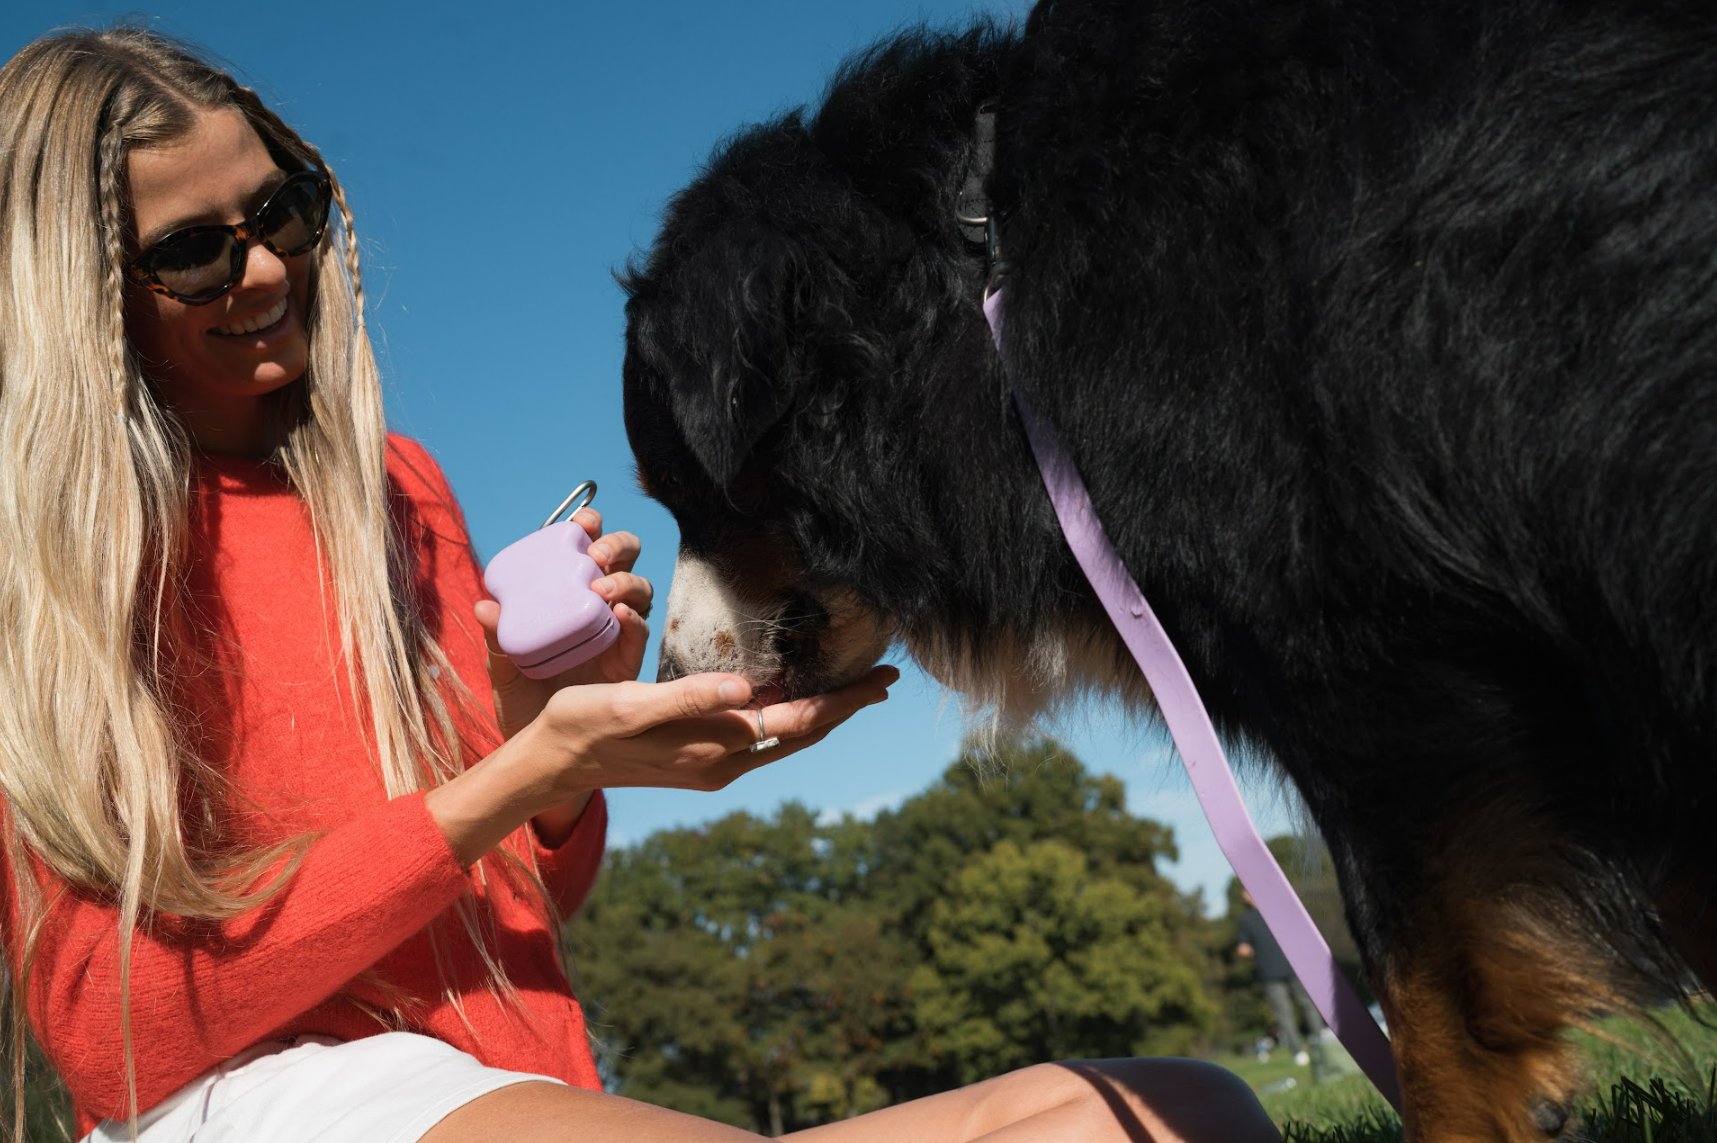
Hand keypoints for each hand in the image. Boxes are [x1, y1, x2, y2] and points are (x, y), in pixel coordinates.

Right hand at [426, 665, 899, 865]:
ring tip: (852, 688)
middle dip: (845, 705)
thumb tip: (748, 691)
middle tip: (883, 678)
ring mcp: (713, 764)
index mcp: (716, 748)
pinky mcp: (700, 758)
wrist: (551, 764)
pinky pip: (761, 736)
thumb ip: (690, 698)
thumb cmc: (585, 725)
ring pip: (784, 736)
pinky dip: (788, 714)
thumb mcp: (632, 706)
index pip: (797, 721)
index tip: (881, 680)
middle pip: (801, 731)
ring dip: (821, 711)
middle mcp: (724, 762)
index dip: (843, 701)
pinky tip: (791, 697)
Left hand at [475, 506, 653, 738]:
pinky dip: (634, 621)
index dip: (591, 526)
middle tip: (596, 557)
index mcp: (566, 595)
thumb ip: (496, 639)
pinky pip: (639, 634)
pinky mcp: (627, 664)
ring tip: (603, 590)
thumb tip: (484, 607)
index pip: (587, 547)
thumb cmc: (520, 699)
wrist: (537, 748)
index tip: (583, 521)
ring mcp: (615, 635)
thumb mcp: (502, 667)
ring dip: (626, 581)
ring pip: (639, 591)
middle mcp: (596, 608)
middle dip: (617, 547)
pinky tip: (618, 618)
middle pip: (624, 560)